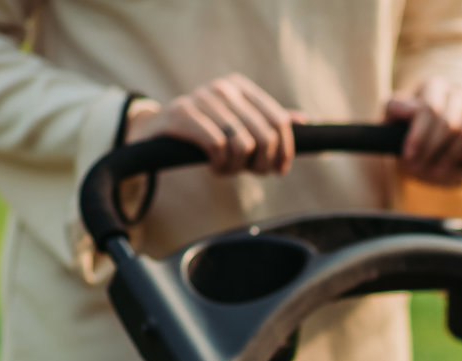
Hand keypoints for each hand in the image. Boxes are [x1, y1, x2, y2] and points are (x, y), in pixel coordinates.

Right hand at [127, 74, 303, 175]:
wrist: (156, 131)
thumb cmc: (204, 131)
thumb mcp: (237, 123)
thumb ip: (267, 121)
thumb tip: (304, 121)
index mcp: (241, 87)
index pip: (280, 121)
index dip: (285, 151)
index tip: (279, 170)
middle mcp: (223, 88)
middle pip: (265, 136)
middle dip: (261, 163)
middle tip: (249, 172)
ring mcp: (201, 98)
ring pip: (242, 145)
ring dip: (237, 167)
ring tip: (226, 169)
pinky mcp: (182, 113)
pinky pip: (217, 147)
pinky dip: (220, 164)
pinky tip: (213, 166)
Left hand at [384, 77, 461, 185]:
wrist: (435, 138)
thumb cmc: (409, 126)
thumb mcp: (393, 117)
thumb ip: (394, 108)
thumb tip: (410, 110)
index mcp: (434, 86)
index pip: (431, 108)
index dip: (419, 135)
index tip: (408, 156)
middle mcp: (459, 92)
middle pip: (450, 123)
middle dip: (432, 150)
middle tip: (420, 169)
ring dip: (450, 157)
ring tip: (435, 171)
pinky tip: (456, 163)